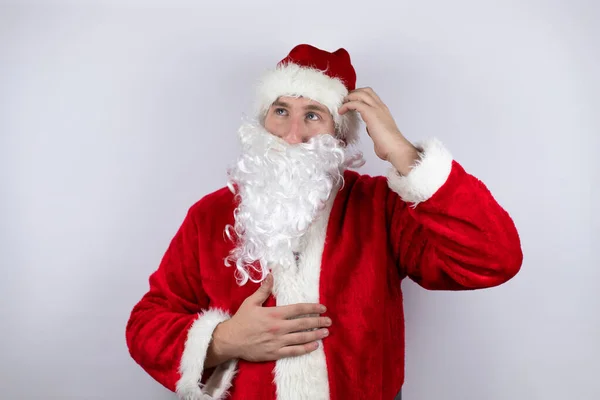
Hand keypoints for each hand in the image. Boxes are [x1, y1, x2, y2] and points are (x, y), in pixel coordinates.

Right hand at [210, 274, 330, 362]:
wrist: (230, 341)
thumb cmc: (241, 320)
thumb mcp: (251, 302)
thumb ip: (264, 290)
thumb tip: (271, 275)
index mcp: (274, 314)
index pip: (298, 309)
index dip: (312, 308)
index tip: (322, 308)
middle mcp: (278, 328)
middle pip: (303, 324)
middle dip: (318, 322)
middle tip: (329, 321)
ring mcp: (278, 341)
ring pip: (301, 338)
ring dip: (315, 334)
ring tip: (326, 332)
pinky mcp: (275, 353)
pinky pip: (294, 351)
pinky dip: (306, 349)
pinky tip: (315, 346)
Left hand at [339, 87, 419, 174]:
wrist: (394, 147)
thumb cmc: (388, 144)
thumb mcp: (379, 132)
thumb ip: (374, 127)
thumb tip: (369, 128)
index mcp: (383, 110)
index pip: (371, 96)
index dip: (359, 95)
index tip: (350, 101)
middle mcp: (380, 107)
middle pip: (366, 91)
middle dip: (354, 93)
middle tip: (345, 101)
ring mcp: (376, 109)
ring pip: (361, 94)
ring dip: (349, 97)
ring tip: (342, 104)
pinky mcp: (370, 113)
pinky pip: (355, 103)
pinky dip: (346, 105)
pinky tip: (341, 111)